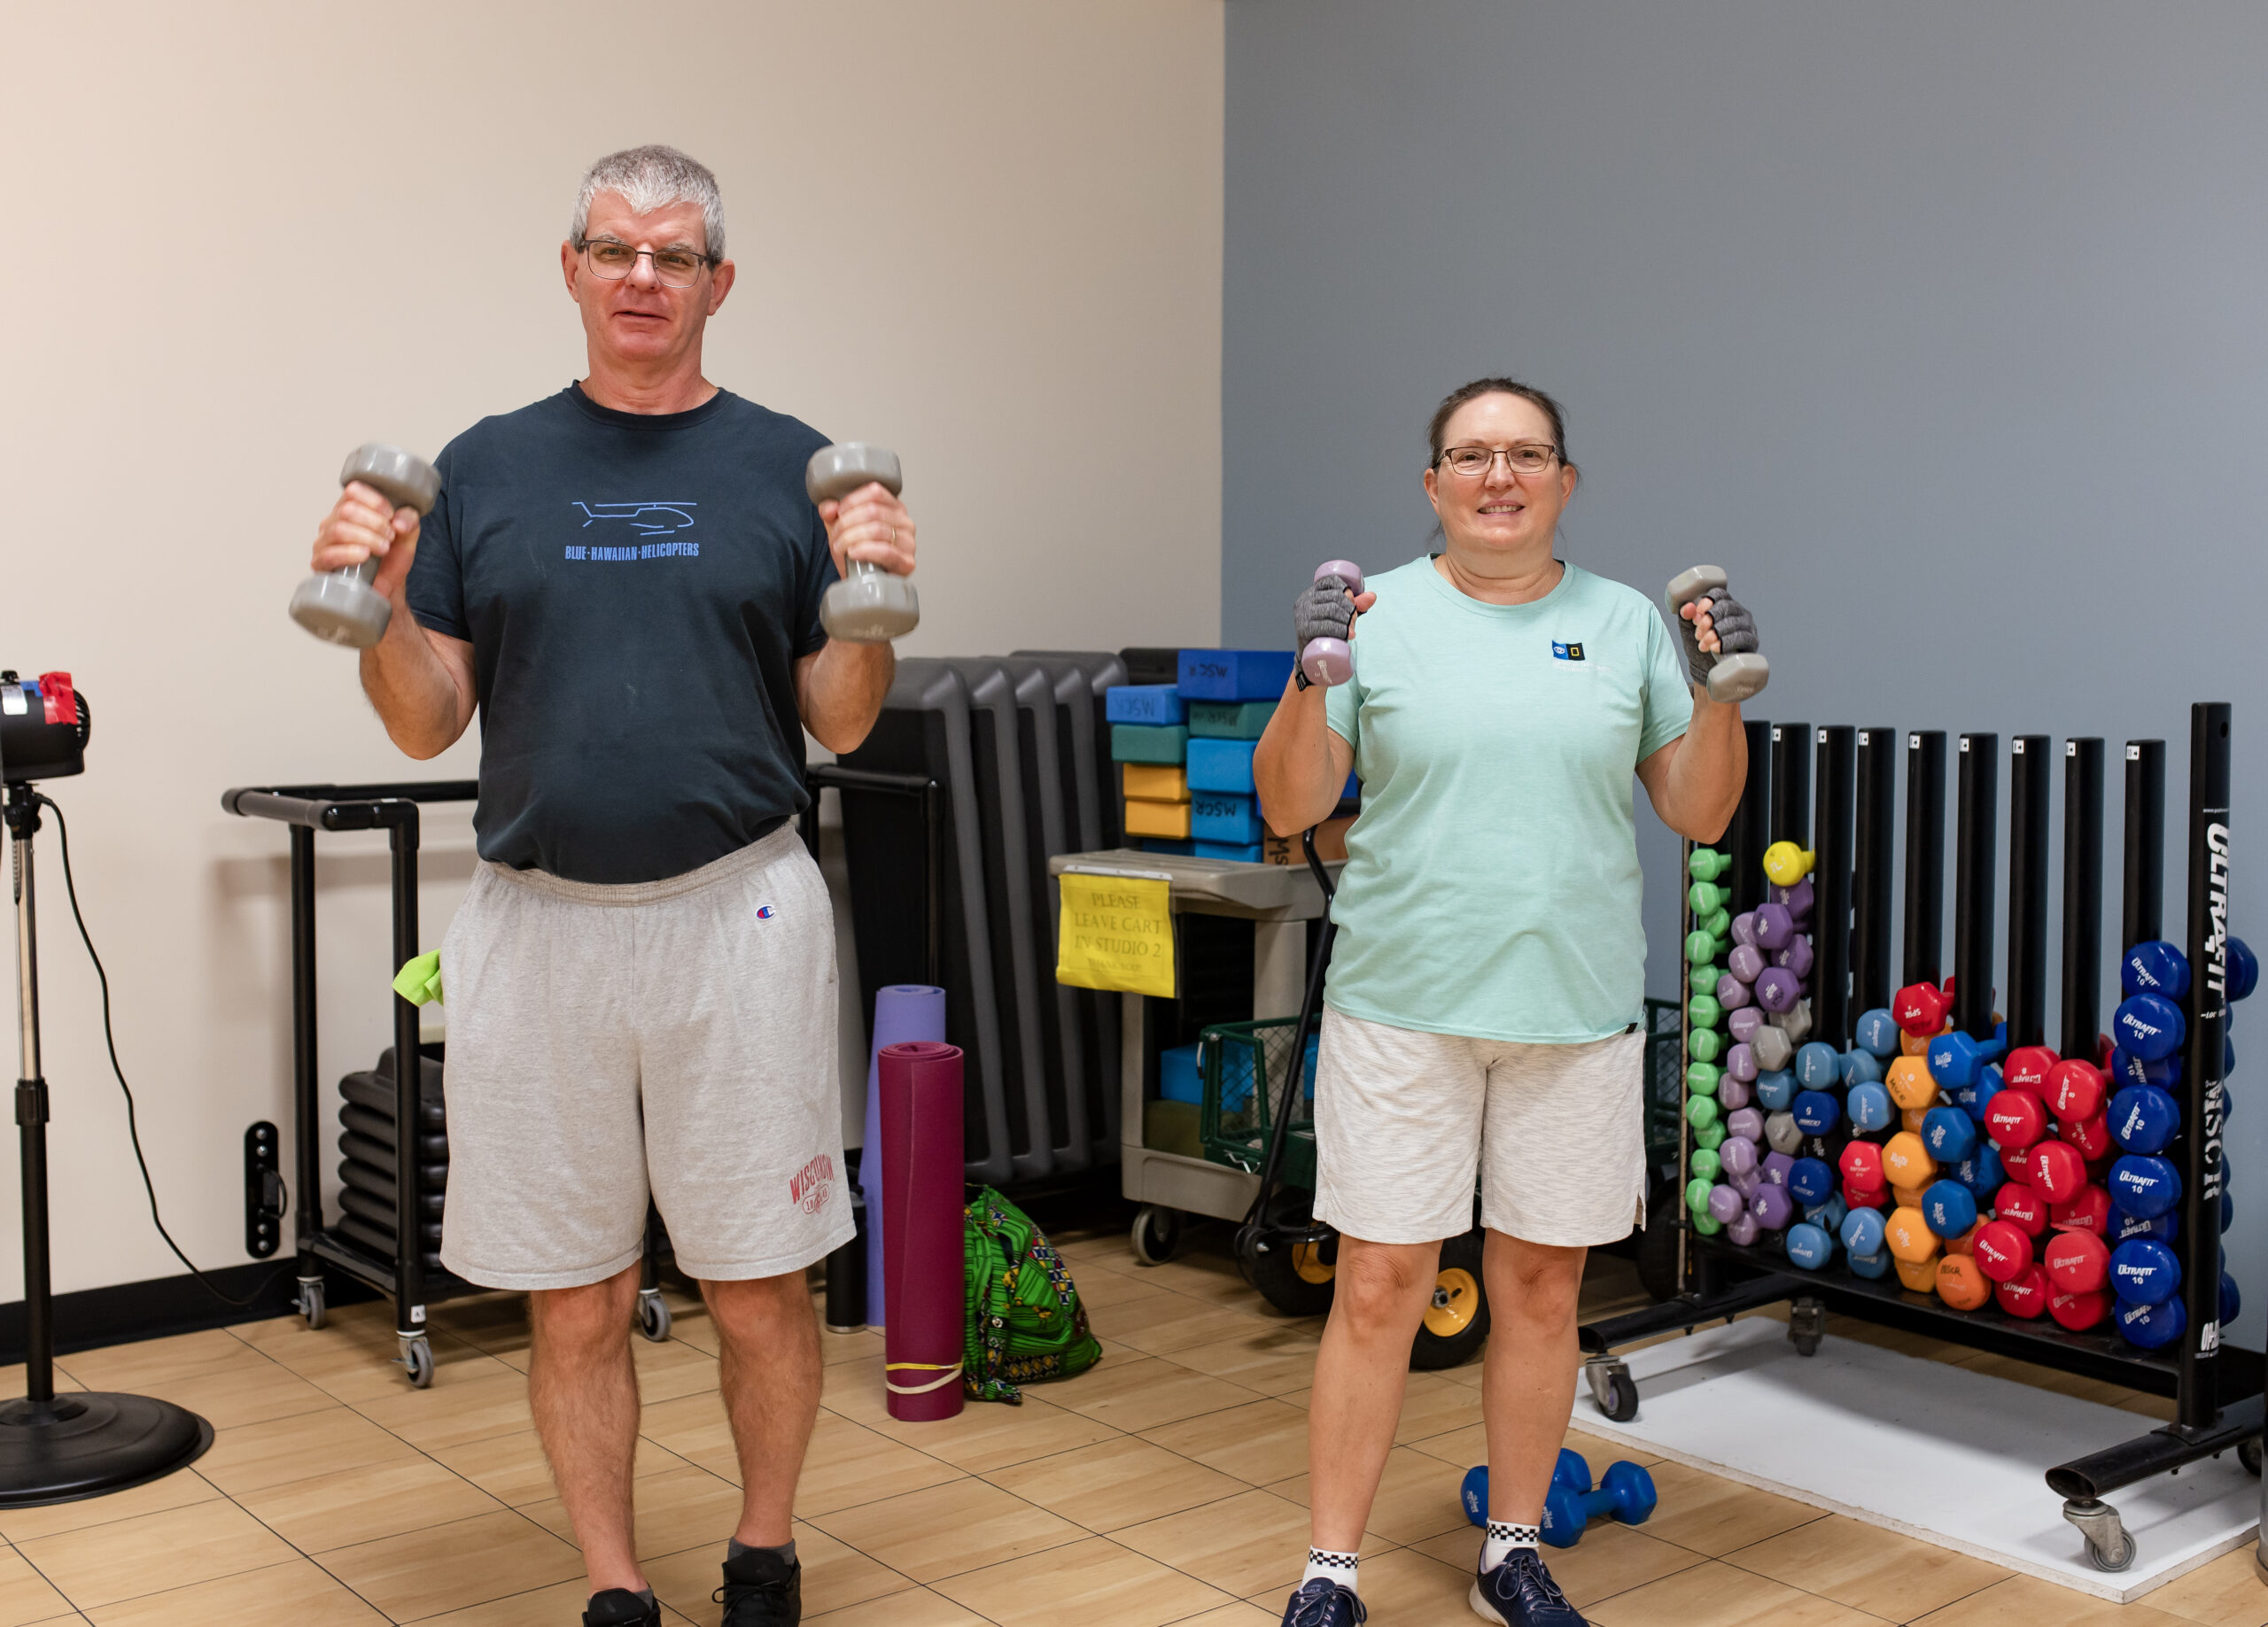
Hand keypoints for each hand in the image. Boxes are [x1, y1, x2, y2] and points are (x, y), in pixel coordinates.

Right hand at [311, 482, 421, 599]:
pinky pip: (329, 554)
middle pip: (347, 510)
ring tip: (383, 549)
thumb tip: (399, 521)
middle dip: (375, 523)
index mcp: (351, 509)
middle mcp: (333, 521)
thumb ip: (409, 520)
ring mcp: (324, 542)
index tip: (390, 516)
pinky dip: (350, 553)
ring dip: (367, 538)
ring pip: (339, 530)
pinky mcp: (320, 563)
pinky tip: (364, 556)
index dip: (374, 501)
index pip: (352, 491)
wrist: (387, 588)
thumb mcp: (408, 536)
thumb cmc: (391, 559)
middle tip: (390, 537)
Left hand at [819, 483, 915, 577]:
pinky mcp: (907, 562)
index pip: (875, 492)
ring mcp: (908, 542)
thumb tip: (829, 508)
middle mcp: (905, 522)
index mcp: (893, 507)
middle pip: (873, 511)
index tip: (839, 513)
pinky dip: (866, 550)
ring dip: (852, 538)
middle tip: (837, 535)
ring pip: (877, 529)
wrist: (860, 583)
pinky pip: (886, 551)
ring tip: (841, 547)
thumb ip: (831, 513)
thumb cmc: (855, 554)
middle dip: (847, 523)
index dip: (851, 501)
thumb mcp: (839, 528)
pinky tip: (853, 553)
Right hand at [1293, 573, 1377, 651]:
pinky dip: (1342, 630)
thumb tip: (1372, 596)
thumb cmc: (1326, 631)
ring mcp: (1303, 615)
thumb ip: (1355, 604)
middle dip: (1350, 608)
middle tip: (1353, 621)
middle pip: (1335, 596)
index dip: (1346, 589)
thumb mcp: (1340, 614)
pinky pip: (1327, 626)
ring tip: (1351, 630)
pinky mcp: (1304, 630)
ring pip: (1332, 610)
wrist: (1312, 655)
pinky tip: (1348, 634)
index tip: (1353, 602)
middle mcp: (1304, 601)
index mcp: (1312, 592)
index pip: (1331, 580)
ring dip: (1348, 620)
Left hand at [1678, 587, 1758, 688]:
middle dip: (1709, 620)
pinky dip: (1726, 642)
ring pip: (1734, 622)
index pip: (1720, 594)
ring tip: (1703, 644)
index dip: (1707, 601)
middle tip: (1698, 634)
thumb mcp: (1689, 629)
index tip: (1696, 615)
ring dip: (1716, 633)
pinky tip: (1715, 648)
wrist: (1707, 667)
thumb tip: (1687, 607)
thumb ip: (1686, 616)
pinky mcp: (1752, 641)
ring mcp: (1748, 626)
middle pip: (1727, 606)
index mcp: (1724, 605)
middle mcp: (1739, 612)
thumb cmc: (1700, 643)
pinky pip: (1742, 637)